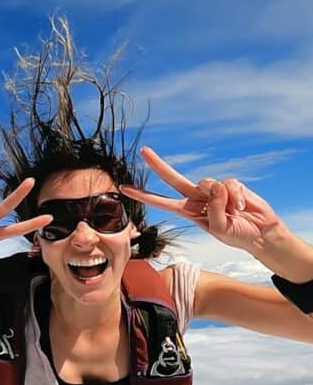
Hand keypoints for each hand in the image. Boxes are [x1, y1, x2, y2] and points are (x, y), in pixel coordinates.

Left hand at [118, 146, 283, 252]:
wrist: (260, 233)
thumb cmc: (236, 234)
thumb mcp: (221, 229)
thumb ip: (215, 210)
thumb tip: (215, 186)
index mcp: (188, 211)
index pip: (162, 202)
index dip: (144, 195)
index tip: (124, 189)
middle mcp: (197, 198)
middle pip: (174, 178)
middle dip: (158, 164)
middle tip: (143, 151)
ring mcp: (213, 190)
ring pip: (208, 183)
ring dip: (222, 200)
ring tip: (232, 212)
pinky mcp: (231, 184)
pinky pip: (229, 185)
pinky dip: (237, 198)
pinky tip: (242, 208)